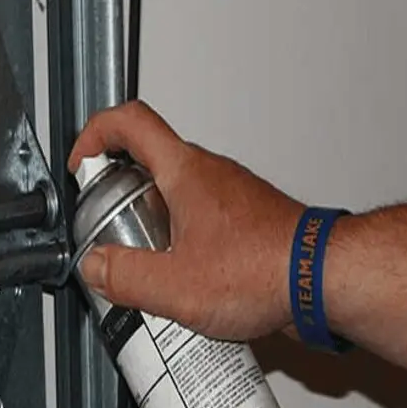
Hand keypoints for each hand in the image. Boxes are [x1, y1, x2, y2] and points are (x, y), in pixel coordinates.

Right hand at [68, 101, 304, 340]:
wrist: (324, 280)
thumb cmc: (267, 268)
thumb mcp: (176, 285)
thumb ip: (125, 276)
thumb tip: (96, 267)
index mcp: (185, 172)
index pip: (129, 122)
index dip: (95, 135)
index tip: (82, 164)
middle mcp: (210, 174)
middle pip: (150, 161)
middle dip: (120, 194)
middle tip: (111, 228)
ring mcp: (232, 195)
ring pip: (178, 192)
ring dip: (154, 220)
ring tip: (150, 265)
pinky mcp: (248, 221)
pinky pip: (204, 218)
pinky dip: (185, 240)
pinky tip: (188, 282)